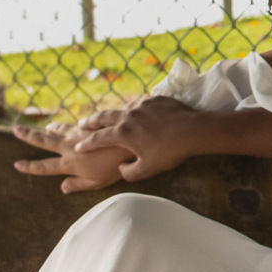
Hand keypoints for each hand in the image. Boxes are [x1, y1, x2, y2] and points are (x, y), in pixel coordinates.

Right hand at [13, 121, 132, 193]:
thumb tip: (63, 188)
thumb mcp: (98, 183)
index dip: (30, 167)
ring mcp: (80, 132)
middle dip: (28, 136)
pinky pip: (79, 123)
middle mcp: (70, 146)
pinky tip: (80, 123)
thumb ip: (78, 184)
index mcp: (70, 163)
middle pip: (44, 141)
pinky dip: (76, 124)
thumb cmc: (118, 167)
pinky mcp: (92, 122)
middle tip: (15, 130)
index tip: (17, 164)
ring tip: (48, 127)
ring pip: (61, 128)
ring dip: (53, 128)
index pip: (45, 166)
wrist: (132, 143)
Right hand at [74, 96, 199, 181]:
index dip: (85, 145)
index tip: (77, 148)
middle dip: (91, 123)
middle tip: (82, 125)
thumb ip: (129, 173)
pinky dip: (132, 107)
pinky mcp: (155, 99)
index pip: (97, 139)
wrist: (194, 130)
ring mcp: (142, 105)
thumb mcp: (147, 170)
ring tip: (108, 116)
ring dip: (112, 113)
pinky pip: (139, 102)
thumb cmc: (170, 152)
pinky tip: (134, 109)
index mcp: (122, 133)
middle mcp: (128, 116)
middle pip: (103, 118)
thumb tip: (121, 168)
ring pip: (121, 107)